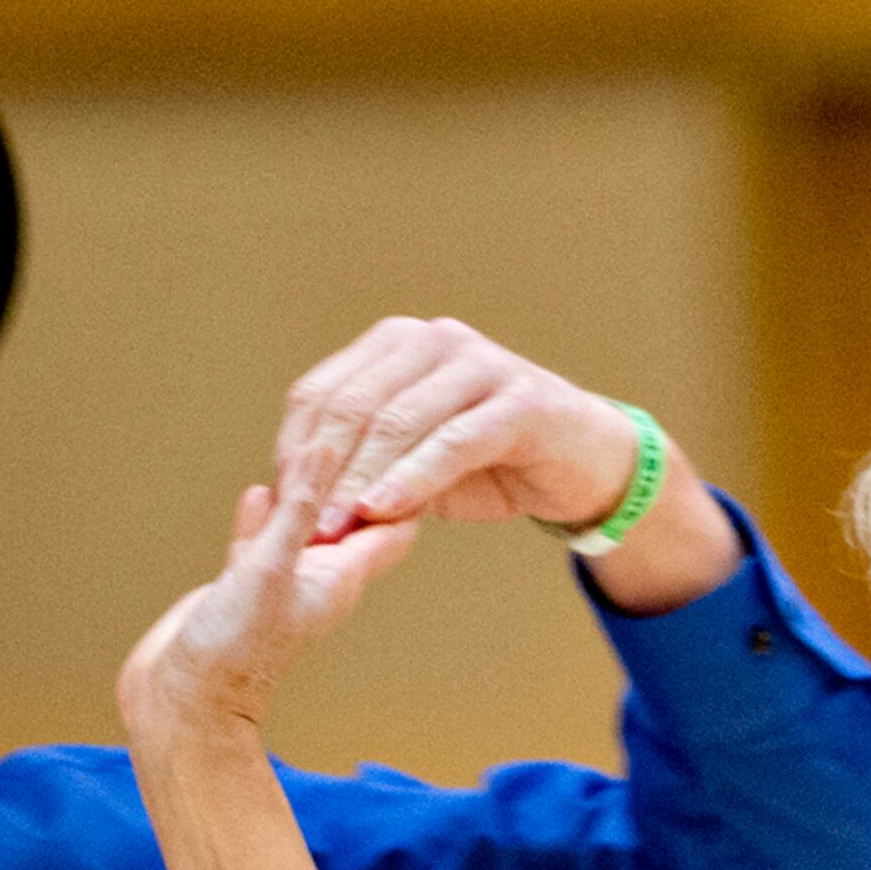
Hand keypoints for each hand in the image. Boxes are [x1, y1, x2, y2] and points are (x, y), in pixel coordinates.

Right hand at [116, 441, 423, 748]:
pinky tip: (260, 489)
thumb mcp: (270, 567)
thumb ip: (298, 510)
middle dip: (352, 476)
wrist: (186, 704)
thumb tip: (327, 450)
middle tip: (358, 428)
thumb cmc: (233, 652)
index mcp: (342, 577)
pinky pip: (261, 539)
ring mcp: (281, 582)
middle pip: (350, 517)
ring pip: (302, 524)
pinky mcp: (244, 587)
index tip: (398, 438)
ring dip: (304, 492)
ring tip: (309, 449)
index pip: (392, 521)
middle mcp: (318, 578)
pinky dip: (264, 513)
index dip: (401, 480)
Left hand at [276, 316, 739, 611]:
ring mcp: (480, 364)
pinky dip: (411, 479)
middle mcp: (435, 340)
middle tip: (303, 524)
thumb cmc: (496, 462)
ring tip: (336, 529)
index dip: (296, 449)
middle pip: (354, 405)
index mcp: (399, 345)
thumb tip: (298, 501)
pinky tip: (383, 510)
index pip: (324, 392)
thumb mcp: (418, 465)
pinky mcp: (519, 400)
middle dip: (323, 469)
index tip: (282, 504)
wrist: (588, 464)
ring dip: (360, 481)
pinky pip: (450, 442)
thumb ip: (368, 469)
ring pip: (398, 422)